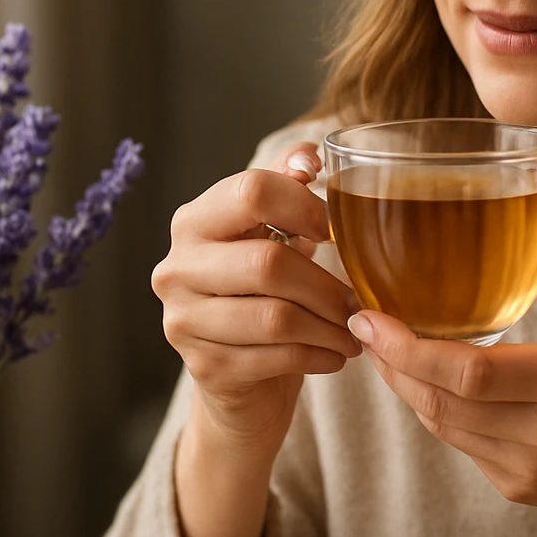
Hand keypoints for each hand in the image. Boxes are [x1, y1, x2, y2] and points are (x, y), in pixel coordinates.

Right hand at [154, 142, 360, 457]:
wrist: (237, 379)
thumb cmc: (260, 293)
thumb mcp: (271, 234)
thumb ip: (284, 187)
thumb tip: (308, 157)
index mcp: (195, 221)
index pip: (252, 190)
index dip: (306, 206)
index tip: (337, 229)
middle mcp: (177, 267)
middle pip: (268, 263)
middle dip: (326, 284)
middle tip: (359, 300)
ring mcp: (183, 320)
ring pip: (275, 318)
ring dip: (330, 327)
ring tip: (355, 330)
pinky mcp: (204, 367)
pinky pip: (276, 358)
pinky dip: (319, 356)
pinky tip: (337, 354)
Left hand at [348, 192, 536, 533]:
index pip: (471, 371)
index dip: (410, 348)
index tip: (371, 317)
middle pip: (442, 400)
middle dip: (392, 362)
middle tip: (362, 323)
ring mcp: (526, 466)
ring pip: (441, 425)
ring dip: (405, 385)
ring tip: (383, 346)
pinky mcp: (516, 487)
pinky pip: (459, 443)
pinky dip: (435, 407)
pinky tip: (425, 377)